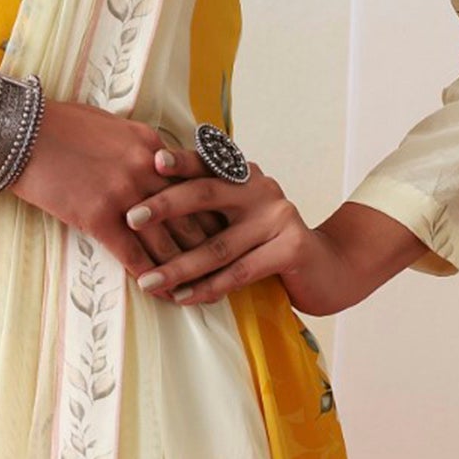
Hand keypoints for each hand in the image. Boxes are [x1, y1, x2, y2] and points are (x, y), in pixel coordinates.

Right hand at [11, 103, 222, 278]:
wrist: (19, 130)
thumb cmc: (59, 123)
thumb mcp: (110, 125)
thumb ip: (139, 146)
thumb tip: (157, 164)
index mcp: (150, 145)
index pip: (194, 182)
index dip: (212, 209)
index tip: (224, 228)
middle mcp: (145, 170)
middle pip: (190, 216)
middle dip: (211, 245)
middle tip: (227, 267)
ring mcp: (123, 195)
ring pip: (167, 242)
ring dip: (186, 270)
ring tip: (203, 291)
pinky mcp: (97, 217)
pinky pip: (132, 255)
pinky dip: (151, 278)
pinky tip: (163, 294)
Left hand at [122, 145, 421, 314]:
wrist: (327, 269)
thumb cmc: (266, 242)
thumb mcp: (237, 215)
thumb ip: (205, 204)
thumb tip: (142, 200)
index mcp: (243, 174)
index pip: (206, 163)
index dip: (179, 161)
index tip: (150, 160)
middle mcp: (260, 188)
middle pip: (206, 193)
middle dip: (165, 206)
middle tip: (131, 218)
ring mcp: (278, 216)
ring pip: (218, 244)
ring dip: (179, 266)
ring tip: (148, 281)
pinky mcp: (290, 248)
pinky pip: (239, 272)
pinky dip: (208, 287)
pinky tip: (184, 298)